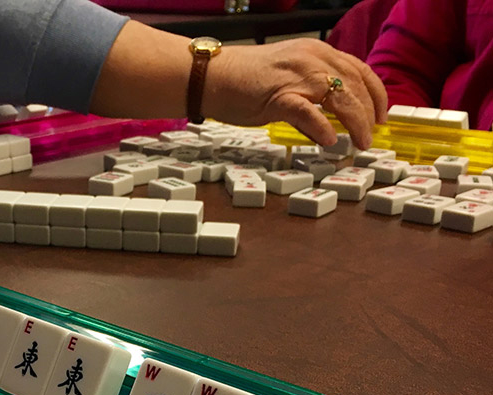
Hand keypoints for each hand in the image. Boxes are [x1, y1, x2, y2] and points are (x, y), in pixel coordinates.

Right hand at [204, 38, 387, 149]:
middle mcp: (312, 59)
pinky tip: (330, 141)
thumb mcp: (287, 77)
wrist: (211, 76)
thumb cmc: (244, 80)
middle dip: (369, 114)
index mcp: (315, 52)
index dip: (376, 94)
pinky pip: (308, 112)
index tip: (380, 115)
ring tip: (359, 143)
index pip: (359, 70)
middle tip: (370, 137)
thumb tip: (329, 121)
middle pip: (355, 85)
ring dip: (356, 123)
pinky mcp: (279, 96)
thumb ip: (311, 92)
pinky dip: (322, 127)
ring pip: (340, 98)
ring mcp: (296, 77)